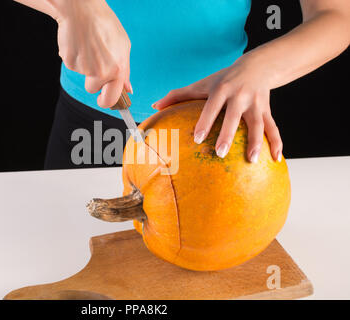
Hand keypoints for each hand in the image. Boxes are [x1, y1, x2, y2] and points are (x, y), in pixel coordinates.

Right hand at [56, 0, 131, 107]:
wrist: (81, 9)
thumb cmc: (104, 25)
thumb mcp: (123, 46)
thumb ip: (125, 70)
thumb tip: (127, 90)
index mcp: (117, 69)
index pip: (112, 98)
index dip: (107, 101)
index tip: (105, 99)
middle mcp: (101, 72)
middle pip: (93, 90)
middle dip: (94, 86)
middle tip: (94, 74)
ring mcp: (84, 68)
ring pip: (83, 75)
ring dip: (85, 66)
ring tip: (89, 47)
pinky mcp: (70, 62)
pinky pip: (74, 66)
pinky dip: (76, 57)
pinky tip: (80, 43)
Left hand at [152, 55, 281, 162]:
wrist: (257, 66)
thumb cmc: (223, 79)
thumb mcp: (202, 84)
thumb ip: (178, 95)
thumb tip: (155, 106)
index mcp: (222, 89)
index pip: (212, 107)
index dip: (205, 122)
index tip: (197, 138)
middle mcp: (240, 96)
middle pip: (234, 117)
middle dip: (228, 134)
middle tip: (220, 153)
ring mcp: (256, 104)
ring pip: (258, 124)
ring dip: (257, 142)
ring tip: (252, 160)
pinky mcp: (267, 110)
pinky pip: (273, 128)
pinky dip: (277, 143)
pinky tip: (276, 159)